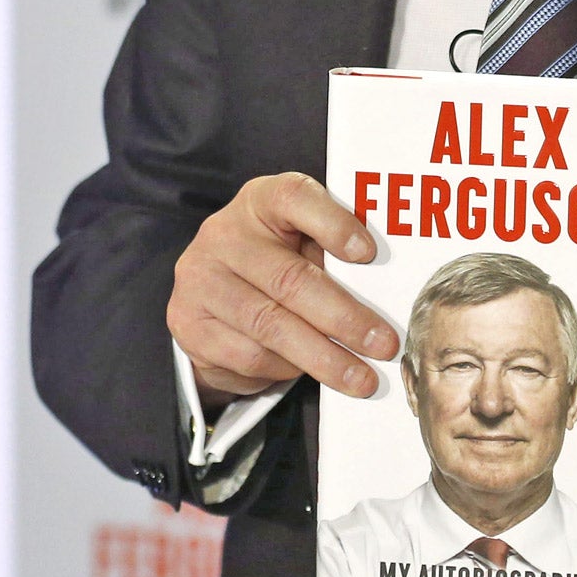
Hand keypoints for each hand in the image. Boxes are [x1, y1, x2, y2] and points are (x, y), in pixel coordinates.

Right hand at [166, 171, 398, 408]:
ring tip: (362, 378)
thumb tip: (388, 292)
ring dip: (324, 358)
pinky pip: (248, 355)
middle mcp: (224, 234)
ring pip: (271, 326)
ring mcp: (200, 280)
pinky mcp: (189, 324)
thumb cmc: (279, 259)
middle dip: (345, 319)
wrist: (213, 291)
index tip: (369, 253)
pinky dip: (287, 368)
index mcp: (261, 200)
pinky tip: (312, 372)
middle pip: (289, 279)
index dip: (333, 223)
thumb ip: (334, 252)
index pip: (295, 198)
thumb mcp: (304, 241)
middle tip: (384, 345)